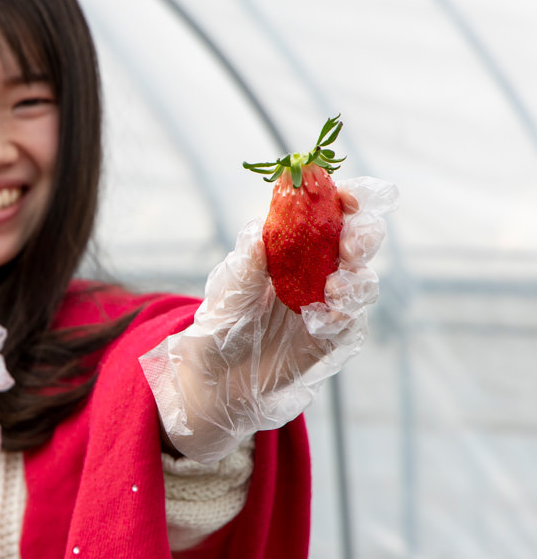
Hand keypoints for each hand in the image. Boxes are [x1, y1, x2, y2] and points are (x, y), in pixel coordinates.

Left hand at [140, 177, 397, 463]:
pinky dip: (342, 318)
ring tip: (333, 286)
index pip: (325, 214)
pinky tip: (321, 320)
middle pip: (356, 244)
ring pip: (361, 283)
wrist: (216, 381)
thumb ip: (245, 270)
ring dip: (356, 280)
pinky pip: (349, 324)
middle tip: (351, 243)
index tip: (346, 198)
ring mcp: (326, 305)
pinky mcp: (330, 340)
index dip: (342, 201)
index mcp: (290, 248)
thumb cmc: (219, 326)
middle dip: (363, 236)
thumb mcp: (224, 297)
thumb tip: (258, 234)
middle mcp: (315, 272)